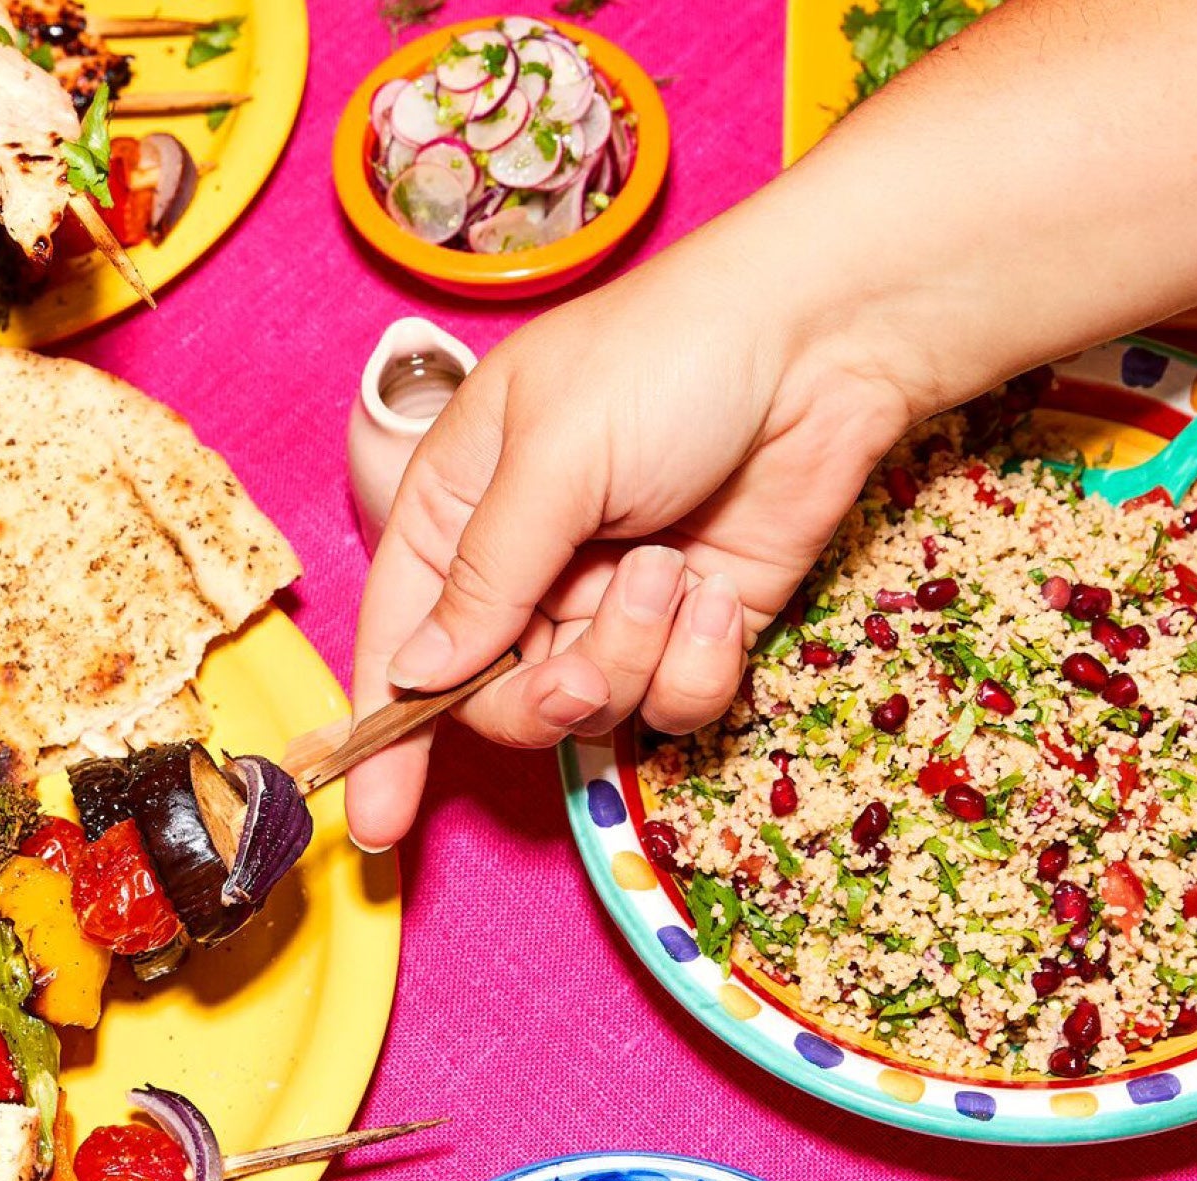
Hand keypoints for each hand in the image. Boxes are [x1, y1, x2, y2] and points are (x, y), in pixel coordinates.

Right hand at [345, 236, 913, 851]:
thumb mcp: (552, 457)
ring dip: (629, 656)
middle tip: (583, 660)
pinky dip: (697, 662)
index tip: (373, 822)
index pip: (400, 640)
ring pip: (590, 710)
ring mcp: (612, 605)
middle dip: (543, 694)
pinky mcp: (695, 630)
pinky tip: (716, 590)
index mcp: (457, 512)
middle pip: (494, 700)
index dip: (383, 731)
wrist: (822, 342)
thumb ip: (485, 575)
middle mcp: (526, 571)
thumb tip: (416, 676)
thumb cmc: (666, 358)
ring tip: (670, 568)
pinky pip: (673, 703)